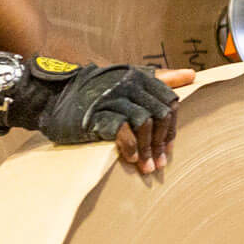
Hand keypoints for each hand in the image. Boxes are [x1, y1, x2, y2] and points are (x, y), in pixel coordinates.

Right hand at [11, 61, 187, 173]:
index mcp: (139, 76)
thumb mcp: (127, 80)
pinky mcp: (98, 114)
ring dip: (148, 150)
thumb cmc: (92, 93)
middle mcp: (129, 84)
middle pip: (161, 115)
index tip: (167, 148)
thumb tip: (192, 75)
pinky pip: (124, 132)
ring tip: (145, 168)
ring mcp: (113, 98)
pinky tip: (130, 160)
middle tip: (159, 164)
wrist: (52, 97)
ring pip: (145, 124)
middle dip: (162, 143)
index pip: (169, 102)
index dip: (171, 128)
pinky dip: (131, 148)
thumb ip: (160, 78)